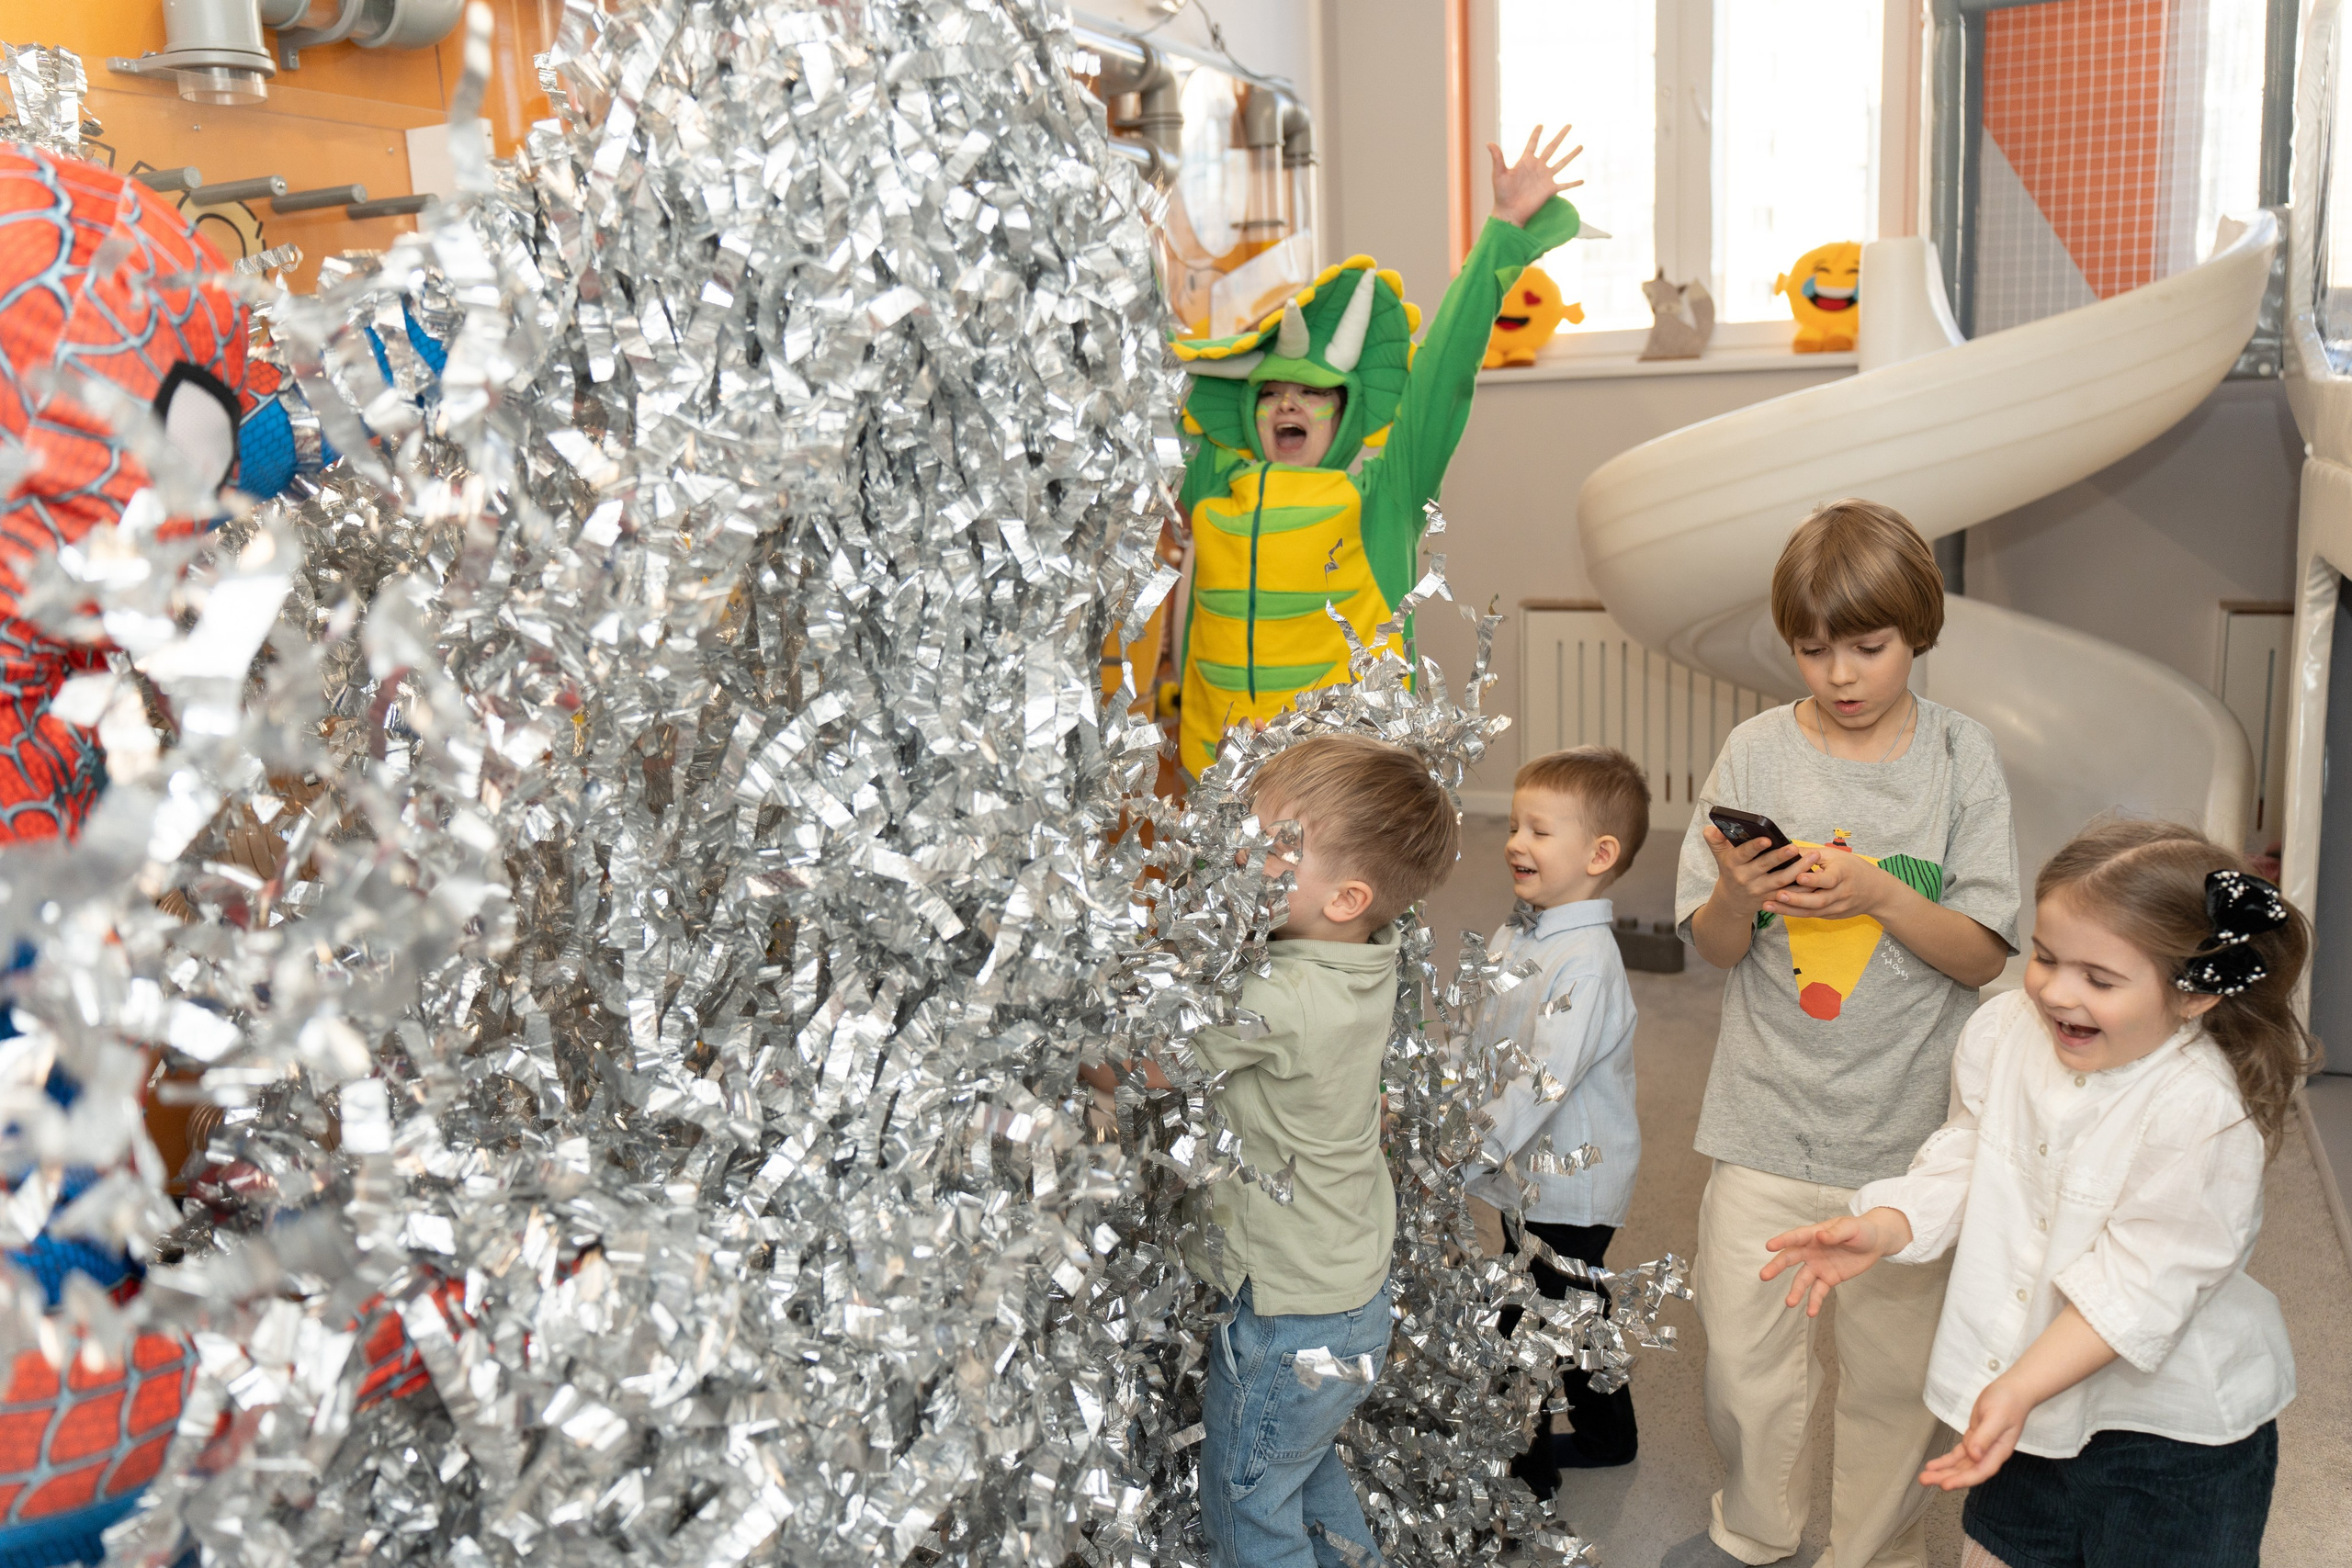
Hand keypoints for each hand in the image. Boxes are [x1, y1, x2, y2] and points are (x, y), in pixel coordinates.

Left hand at [1487, 125, 1583, 226]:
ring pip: (1562, 163)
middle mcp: (1538, 167)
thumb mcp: (1498, 174)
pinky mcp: (1550, 190)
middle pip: (1552, 147)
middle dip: (1560, 136)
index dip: (1536, 134)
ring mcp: (1545, 178)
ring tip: (1581, 146)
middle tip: (1569, 125)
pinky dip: (1573, 183)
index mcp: (1526, 161)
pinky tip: (1583, 180)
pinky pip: (1565, 185)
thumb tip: (1488, 142)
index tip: (1540, 125)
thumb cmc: (1501, 194)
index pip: (1533, 144)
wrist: (1509, 212)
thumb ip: (1497, 158)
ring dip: (1571, 154)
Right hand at [1702, 824, 1808, 918]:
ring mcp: (1760, 892)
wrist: (1733, 901)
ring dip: (1799, 870)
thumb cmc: (1730, 871)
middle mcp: (1746, 879)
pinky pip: (1791, 894)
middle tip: (1795, 847)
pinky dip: (1804, 886)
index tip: (1767, 839)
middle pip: (1766, 868)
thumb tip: (1710, 827)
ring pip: (1782, 881)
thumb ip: (1715, 841)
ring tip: (1813, 857)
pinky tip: (1817, 877)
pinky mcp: (1773, 900)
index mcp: (1733, 866)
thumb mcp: (1720, 856)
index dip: (1755, 847)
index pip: (1743, 855)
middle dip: (1781, 857)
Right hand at [1759, 1207, 1909, 1315]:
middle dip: (1777, 1267)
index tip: (1769, 1246)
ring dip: (1795, 1291)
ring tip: (1789, 1303)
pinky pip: (1818, 1292)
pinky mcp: (1828, 1279)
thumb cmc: (1861, 1230)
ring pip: (1802, 1280)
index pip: (1795, 1237)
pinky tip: (1810, 1312)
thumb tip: (1820, 1237)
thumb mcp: (1851, 1228)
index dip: (1782, 1241)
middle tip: (1764, 1276)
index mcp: (1814, 1235)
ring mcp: (1818, 1266)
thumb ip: (1836, 1232)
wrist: (1875, 1243)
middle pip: (1790, 1259)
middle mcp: (1811, 1251)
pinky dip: (1813, 1302)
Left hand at [1767, 847, 1902, 921]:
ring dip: (1789, 909)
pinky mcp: (1832, 916)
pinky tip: (1777, 909)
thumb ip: (1811, 854)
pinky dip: (1794, 913)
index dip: (1814, 879)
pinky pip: (1811, 915)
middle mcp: (1841, 893)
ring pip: (1812, 911)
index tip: (1798, 876)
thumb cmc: (1851, 868)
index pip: (1829, 879)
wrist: (1876, 892)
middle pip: (1819, 900)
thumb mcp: (1835, 856)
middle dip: (1797, 899)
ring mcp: (1837, 907)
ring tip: (1768, 905)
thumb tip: (1786, 848)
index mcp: (1843, 874)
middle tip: (1777, 894)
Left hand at [1919, 1378, 2033, 1489]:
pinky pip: (1959, 1454)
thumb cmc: (2008, 1402)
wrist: (2013, 1390)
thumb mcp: (1996, 1417)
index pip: (1980, 1471)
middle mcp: (1989, 1453)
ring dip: (1943, 1471)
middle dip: (1947, 1477)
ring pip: (1961, 1465)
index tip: (1945, 1485)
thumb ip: (1985, 1437)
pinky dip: (1946, 1460)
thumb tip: (1974, 1455)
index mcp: (1998, 1451)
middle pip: (1967, 1471)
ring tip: (1924, 1477)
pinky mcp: (1974, 1439)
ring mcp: (1981, 1447)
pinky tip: (1934, 1465)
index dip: (1963, 1480)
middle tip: (1924, 1480)